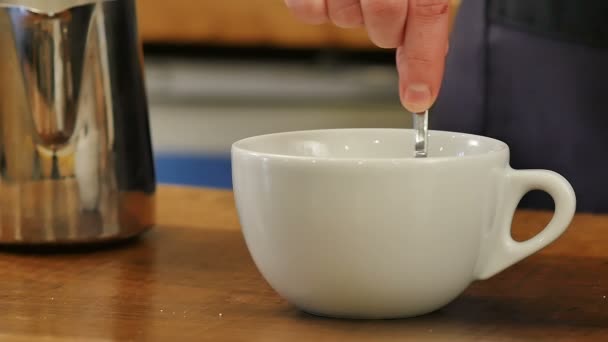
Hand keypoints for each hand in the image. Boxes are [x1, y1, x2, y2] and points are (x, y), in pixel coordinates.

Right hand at [283, 0, 449, 112]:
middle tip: (375, 12)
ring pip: (344, 17)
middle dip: (382, 29)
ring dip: (346, 12)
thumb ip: (421, 15)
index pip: (430, 13)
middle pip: (384, 22)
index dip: (425, 60)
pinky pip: (307, 11)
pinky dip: (313, 7)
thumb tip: (428, 67)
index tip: (419, 99)